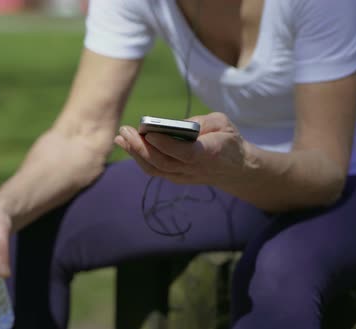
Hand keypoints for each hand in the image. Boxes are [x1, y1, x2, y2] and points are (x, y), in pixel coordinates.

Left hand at [114, 112, 250, 185]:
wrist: (235, 168)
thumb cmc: (227, 140)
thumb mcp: (222, 123)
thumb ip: (201, 123)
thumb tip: (173, 125)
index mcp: (209, 153)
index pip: (184, 153)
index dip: (166, 145)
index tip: (149, 133)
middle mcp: (193, 169)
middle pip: (162, 162)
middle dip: (141, 147)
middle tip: (125, 131)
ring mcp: (183, 177)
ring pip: (154, 169)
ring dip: (135, 153)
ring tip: (121, 137)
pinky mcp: (175, 178)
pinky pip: (154, 170)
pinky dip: (139, 158)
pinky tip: (127, 145)